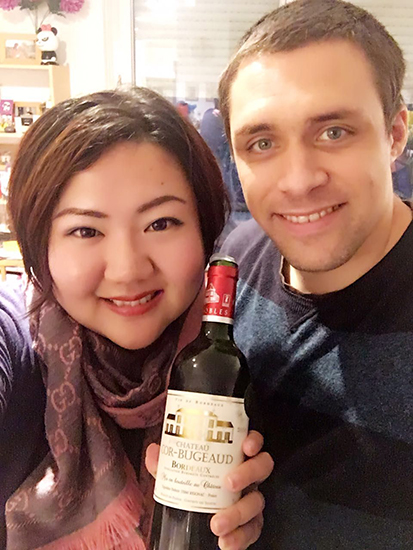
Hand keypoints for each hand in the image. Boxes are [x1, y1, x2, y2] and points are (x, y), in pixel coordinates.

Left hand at [145, 430, 273, 549]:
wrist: (193, 521)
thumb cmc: (193, 485)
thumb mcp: (178, 472)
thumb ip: (167, 462)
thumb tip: (154, 451)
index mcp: (234, 457)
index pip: (252, 441)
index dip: (254, 440)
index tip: (246, 446)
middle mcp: (248, 476)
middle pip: (262, 467)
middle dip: (247, 473)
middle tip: (228, 483)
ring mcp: (251, 499)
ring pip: (257, 501)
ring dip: (239, 513)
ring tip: (218, 524)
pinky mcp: (250, 524)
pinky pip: (253, 530)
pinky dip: (240, 538)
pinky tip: (226, 542)